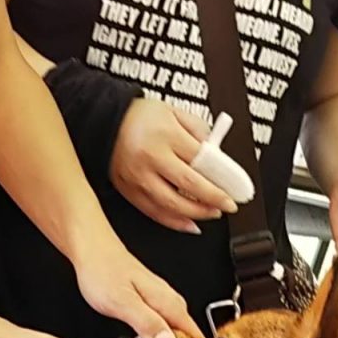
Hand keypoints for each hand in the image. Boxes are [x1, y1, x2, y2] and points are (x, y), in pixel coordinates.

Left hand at [75, 234, 202, 337]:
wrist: (90, 247)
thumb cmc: (102, 270)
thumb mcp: (123, 303)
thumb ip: (148, 324)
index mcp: (169, 303)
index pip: (195, 337)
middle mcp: (170, 301)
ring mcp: (162, 301)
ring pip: (177, 333)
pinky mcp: (152, 302)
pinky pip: (165, 327)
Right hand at [110, 99, 238, 232]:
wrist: (104, 121)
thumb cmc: (139, 117)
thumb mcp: (174, 112)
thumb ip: (198, 130)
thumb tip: (217, 153)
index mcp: (165, 134)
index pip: (200, 159)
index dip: (220, 176)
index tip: (234, 186)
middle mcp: (151, 157)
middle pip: (188, 184)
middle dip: (213, 199)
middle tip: (228, 204)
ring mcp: (139, 177)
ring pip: (172, 204)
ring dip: (196, 213)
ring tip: (212, 213)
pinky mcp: (130, 191)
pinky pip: (155, 213)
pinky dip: (175, 222)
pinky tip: (190, 225)